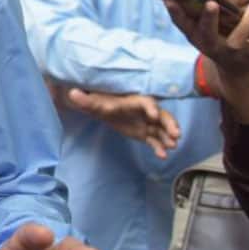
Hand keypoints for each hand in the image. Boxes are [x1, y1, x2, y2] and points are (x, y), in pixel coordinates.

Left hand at [62, 89, 179, 158]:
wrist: (101, 108)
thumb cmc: (99, 102)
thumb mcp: (92, 102)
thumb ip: (84, 99)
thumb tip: (72, 93)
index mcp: (133, 100)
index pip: (145, 102)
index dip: (151, 107)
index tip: (154, 114)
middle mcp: (143, 111)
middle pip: (160, 115)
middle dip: (168, 123)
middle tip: (175, 133)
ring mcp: (145, 122)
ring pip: (161, 128)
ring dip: (168, 136)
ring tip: (173, 145)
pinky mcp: (144, 132)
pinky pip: (154, 140)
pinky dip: (159, 147)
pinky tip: (162, 156)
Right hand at [166, 0, 248, 123]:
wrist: (238, 71)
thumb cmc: (218, 39)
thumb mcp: (204, 28)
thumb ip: (197, 8)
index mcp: (196, 36)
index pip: (182, 24)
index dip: (174, 12)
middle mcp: (211, 46)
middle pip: (207, 33)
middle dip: (208, 18)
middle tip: (211, 3)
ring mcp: (231, 52)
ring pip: (239, 37)